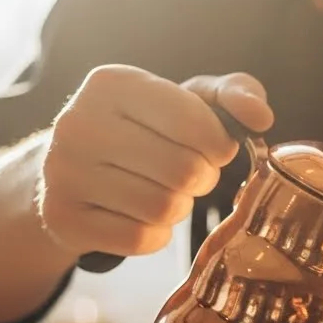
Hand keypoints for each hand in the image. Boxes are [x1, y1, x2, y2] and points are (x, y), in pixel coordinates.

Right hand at [37, 65, 274, 258]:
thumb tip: (260, 117)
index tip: (207, 147)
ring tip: (158, 191)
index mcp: (113, 83)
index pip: (197, 125)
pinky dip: (154, 235)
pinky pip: (141, 239)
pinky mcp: (62, 218)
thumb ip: (236, 94)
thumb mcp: (191, 100)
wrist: (75, 169)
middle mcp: (78, 122)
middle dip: (200, 179)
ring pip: (164, 208)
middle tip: (185, 175)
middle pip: (185, 171)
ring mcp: (63, 172)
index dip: (217, 146)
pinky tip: (136, 215)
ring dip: (177, 207)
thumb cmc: (148, 130)